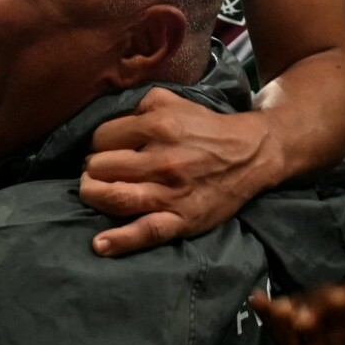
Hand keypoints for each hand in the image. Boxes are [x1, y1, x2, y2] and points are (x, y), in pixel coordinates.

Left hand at [81, 87, 281, 255]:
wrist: (251, 154)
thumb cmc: (205, 127)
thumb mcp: (172, 100)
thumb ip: (138, 104)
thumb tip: (107, 119)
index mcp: (158, 126)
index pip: (102, 138)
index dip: (99, 144)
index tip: (105, 149)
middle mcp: (162, 160)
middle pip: (101, 168)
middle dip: (93, 169)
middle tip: (98, 171)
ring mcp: (171, 193)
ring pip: (115, 197)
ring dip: (93, 196)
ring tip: (93, 192)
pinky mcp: (183, 219)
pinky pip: (147, 232)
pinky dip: (120, 240)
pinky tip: (100, 244)